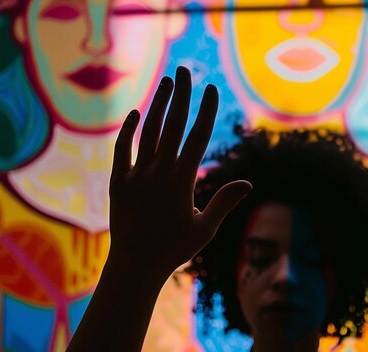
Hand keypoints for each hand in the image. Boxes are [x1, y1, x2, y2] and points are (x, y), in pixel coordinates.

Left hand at [108, 66, 250, 277]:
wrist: (134, 266)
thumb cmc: (175, 249)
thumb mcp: (206, 229)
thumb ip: (224, 202)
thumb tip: (248, 182)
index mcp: (181, 182)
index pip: (196, 137)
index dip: (205, 110)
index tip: (210, 89)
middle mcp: (157, 172)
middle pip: (171, 125)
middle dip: (180, 95)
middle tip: (185, 70)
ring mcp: (136, 175)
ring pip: (147, 131)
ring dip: (157, 104)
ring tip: (166, 83)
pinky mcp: (119, 181)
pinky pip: (123, 148)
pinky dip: (129, 129)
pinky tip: (137, 113)